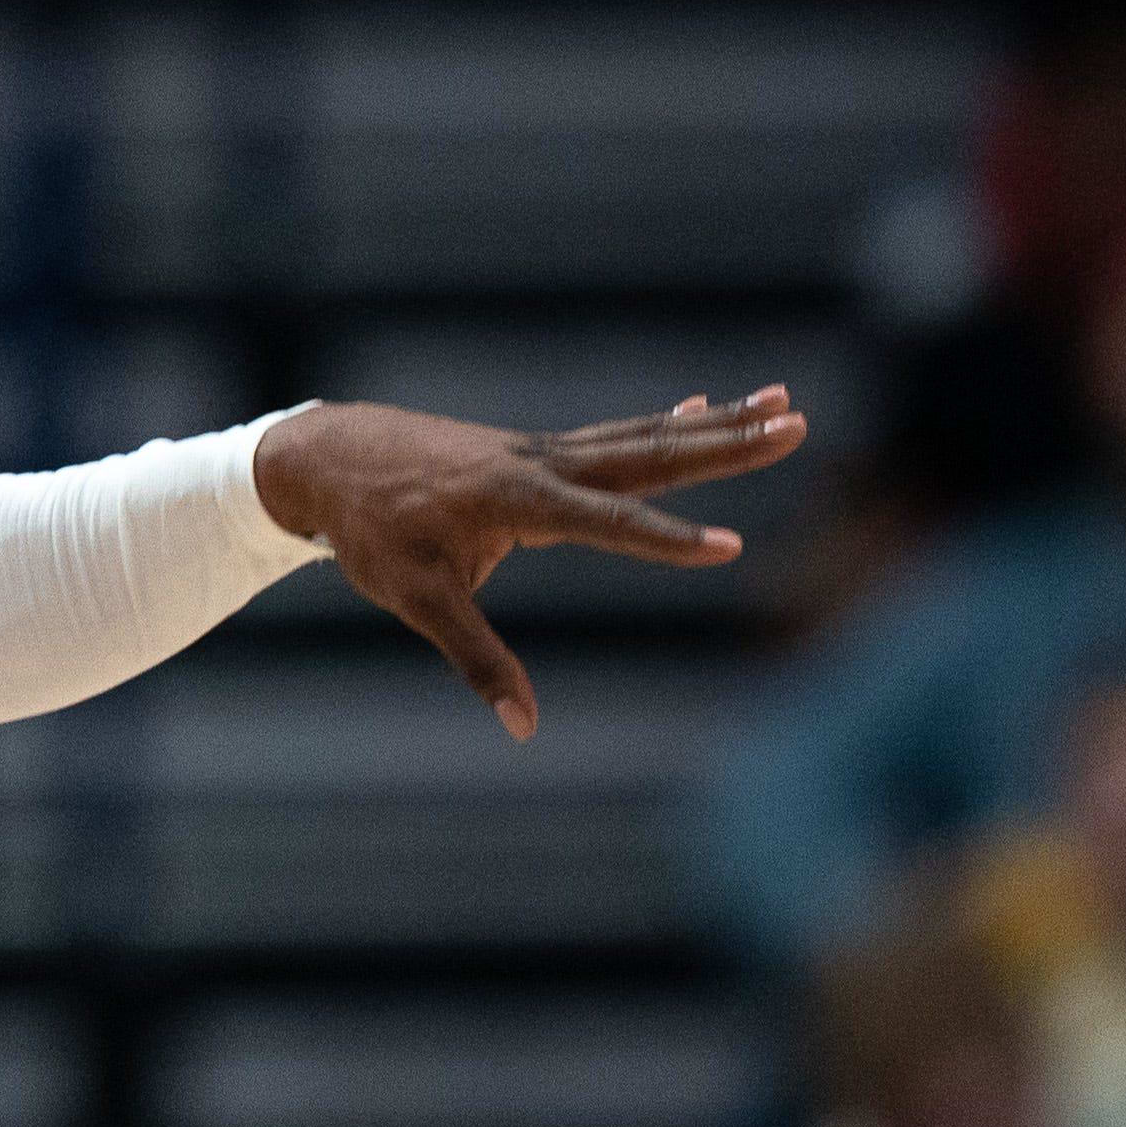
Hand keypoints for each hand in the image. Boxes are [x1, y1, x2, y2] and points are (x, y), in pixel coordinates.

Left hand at [253, 388, 806, 738]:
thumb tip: (523, 725)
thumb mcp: (413, 599)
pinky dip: (668, 422)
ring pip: (644, 436)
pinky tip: (709, 406)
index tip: (732, 546)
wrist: (329, 459)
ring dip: (717, 423)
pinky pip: (619, 435)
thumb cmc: (371, 531)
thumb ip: (475, 657)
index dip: (668, 539)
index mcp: (516, 500)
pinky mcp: (540, 451)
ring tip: (783, 402)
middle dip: (726, 444)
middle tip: (796, 423)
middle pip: (649, 455)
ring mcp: (544, 451)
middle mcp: (542, 464)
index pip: (607, 523)